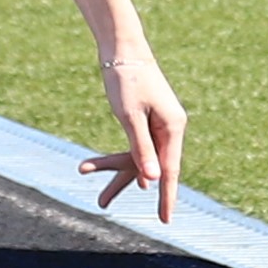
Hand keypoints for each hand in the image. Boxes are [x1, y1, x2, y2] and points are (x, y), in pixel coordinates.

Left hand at [83, 40, 186, 220]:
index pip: (170, 172)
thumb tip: (153, 181)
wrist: (123, 47)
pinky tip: (108, 169)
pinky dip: (119, 156)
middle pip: (151, 167)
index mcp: (172, 128)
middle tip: (104, 207)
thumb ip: (141, 149)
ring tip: (94, 191)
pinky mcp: (146, 118)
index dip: (166, 198)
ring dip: (114, 173)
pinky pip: (134, 144)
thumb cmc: (127, 79)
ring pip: (138, 157)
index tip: (165, 221)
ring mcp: (158, 123)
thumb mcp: (130, 117)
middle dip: (123, 185)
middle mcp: (169, 128)